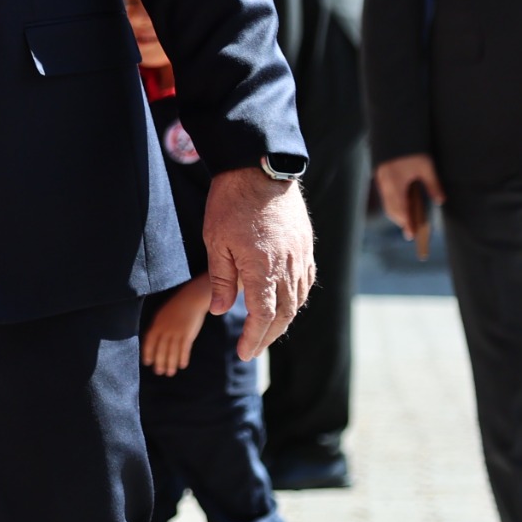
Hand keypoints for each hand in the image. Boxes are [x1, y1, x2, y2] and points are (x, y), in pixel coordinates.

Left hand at [140, 277, 210, 375]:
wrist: (192, 299)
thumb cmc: (177, 307)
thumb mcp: (163, 314)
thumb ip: (159, 326)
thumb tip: (155, 339)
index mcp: (157, 323)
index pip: (149, 340)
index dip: (148, 352)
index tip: (146, 362)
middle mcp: (165, 328)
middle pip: (161, 348)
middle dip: (159, 361)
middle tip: (159, 372)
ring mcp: (176, 331)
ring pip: (172, 351)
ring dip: (171, 363)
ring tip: (170, 373)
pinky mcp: (188, 334)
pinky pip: (184, 348)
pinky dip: (183, 358)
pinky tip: (182, 366)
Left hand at [200, 166, 314, 359]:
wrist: (259, 168)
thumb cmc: (231, 203)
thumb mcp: (215, 241)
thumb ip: (220, 279)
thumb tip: (219, 311)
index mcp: (262, 268)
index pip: (262, 315)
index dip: (254, 337)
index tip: (244, 353)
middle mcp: (287, 267)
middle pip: (284, 314)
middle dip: (268, 335)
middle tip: (253, 349)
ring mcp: (301, 256)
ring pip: (298, 300)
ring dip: (284, 320)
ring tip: (268, 331)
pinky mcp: (306, 246)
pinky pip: (306, 281)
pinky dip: (296, 298)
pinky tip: (286, 303)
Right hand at [375, 153, 443, 260]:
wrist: (394, 133)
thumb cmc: (411, 150)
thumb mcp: (426, 167)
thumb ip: (433, 185)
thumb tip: (440, 200)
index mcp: (395, 184)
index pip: (400, 210)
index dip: (406, 223)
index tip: (412, 235)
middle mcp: (385, 184)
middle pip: (391, 209)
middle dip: (400, 220)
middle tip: (411, 230)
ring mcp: (381, 180)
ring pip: (387, 202)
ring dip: (396, 212)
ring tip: (407, 220)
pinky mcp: (380, 176)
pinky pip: (386, 195)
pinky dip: (393, 203)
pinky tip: (402, 204)